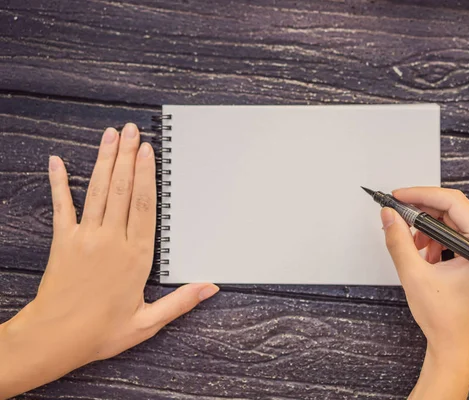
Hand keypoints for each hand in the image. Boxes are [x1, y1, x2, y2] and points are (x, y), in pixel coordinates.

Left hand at [0, 123, 218, 398]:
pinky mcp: (63, 241)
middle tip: (132, 130)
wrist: (54, 339)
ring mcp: (85, 237)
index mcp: (135, 257)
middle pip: (122, 190)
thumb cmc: (101, 332)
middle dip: (127, 156)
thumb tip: (210, 287)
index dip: (147, 176)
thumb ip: (180, 302)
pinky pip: (62, 206)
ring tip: (111, 135)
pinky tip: (58, 162)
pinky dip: (59, 182)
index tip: (148, 152)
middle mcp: (111, 240)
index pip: (144, 207)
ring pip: (98, 191)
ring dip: (105, 160)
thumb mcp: (148, 323)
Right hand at [381, 187, 468, 399]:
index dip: (422, 195)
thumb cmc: (445, 318)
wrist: (453, 344)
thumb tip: (388, 215)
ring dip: (423, 227)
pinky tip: (420, 255)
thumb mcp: (414, 275)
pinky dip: (429, 238)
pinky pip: (448, 233)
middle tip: (395, 213)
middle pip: (451, 209)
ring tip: (410, 246)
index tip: (398, 196)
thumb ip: (399, 241)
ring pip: (447, 220)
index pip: (453, 203)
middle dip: (420, 211)